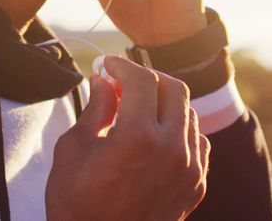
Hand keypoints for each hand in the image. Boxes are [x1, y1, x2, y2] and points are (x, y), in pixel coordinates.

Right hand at [46, 57, 210, 220]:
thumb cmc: (78, 205)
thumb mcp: (74, 150)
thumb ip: (94, 109)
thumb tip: (102, 82)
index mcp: (138, 137)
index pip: (141, 79)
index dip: (122, 65)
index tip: (108, 65)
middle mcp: (172, 149)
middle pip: (174, 89)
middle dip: (147, 77)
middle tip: (124, 81)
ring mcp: (189, 169)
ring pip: (189, 113)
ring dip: (164, 102)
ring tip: (137, 109)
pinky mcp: (196, 186)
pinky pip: (197, 142)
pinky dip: (179, 129)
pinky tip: (157, 134)